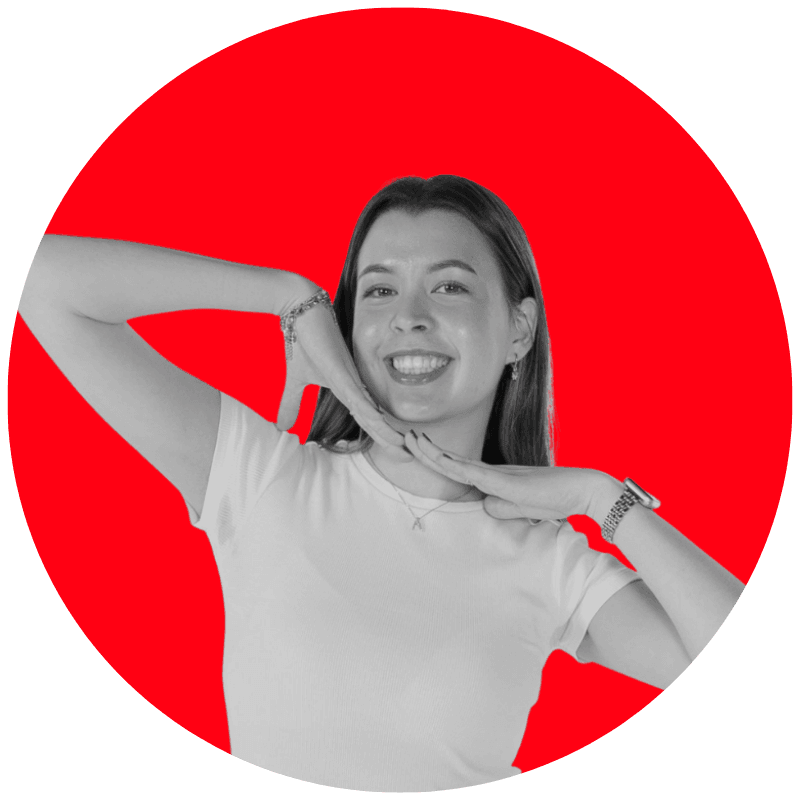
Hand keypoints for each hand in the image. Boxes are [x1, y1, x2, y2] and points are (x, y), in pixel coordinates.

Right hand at [275, 290, 405, 453]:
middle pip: (377, 420)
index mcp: (348, 390)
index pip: (369, 420)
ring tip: (403, 449)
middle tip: (407, 458)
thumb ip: (293, 405)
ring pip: (372, 412)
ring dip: (386, 432)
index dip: (382, 438)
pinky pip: (358, 396)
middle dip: (392, 440)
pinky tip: (381, 425)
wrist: (300, 310)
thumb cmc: (303, 342)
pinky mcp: (341, 370)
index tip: (396, 454)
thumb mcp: (295, 383)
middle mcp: (355, 385)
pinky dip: (370, 412)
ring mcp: (350, 378)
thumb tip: (282, 428)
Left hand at [404, 430, 614, 521]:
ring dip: (431, 453)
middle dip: (423, 449)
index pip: (453, 468)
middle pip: (448, 460)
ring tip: (410, 438)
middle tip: (402, 435)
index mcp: (491, 478)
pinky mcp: (506, 481)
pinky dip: (454, 466)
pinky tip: (439, 458)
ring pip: (455, 463)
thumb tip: (483, 504)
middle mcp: (490, 472)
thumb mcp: (519, 510)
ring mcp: (497, 475)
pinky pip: (474, 473)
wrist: (580, 490)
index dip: (432, 458)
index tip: (414, 448)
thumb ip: (500, 507)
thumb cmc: (553, 499)